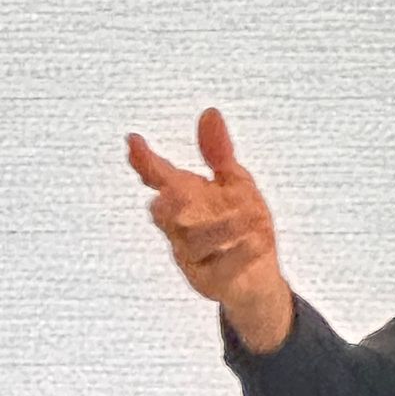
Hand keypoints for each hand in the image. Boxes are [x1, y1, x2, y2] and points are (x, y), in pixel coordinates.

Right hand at [125, 108, 295, 353]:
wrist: (259, 279)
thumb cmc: (243, 226)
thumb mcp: (236, 183)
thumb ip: (219, 153)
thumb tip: (210, 113)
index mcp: (183, 198)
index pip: (156, 178)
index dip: (144, 162)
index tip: (134, 142)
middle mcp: (179, 228)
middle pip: (162, 215)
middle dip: (168, 202)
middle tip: (178, 189)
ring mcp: (191, 258)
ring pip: (192, 242)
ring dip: (220, 227)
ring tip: (252, 214)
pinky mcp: (209, 283)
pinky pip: (219, 269)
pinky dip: (238, 254)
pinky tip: (258, 242)